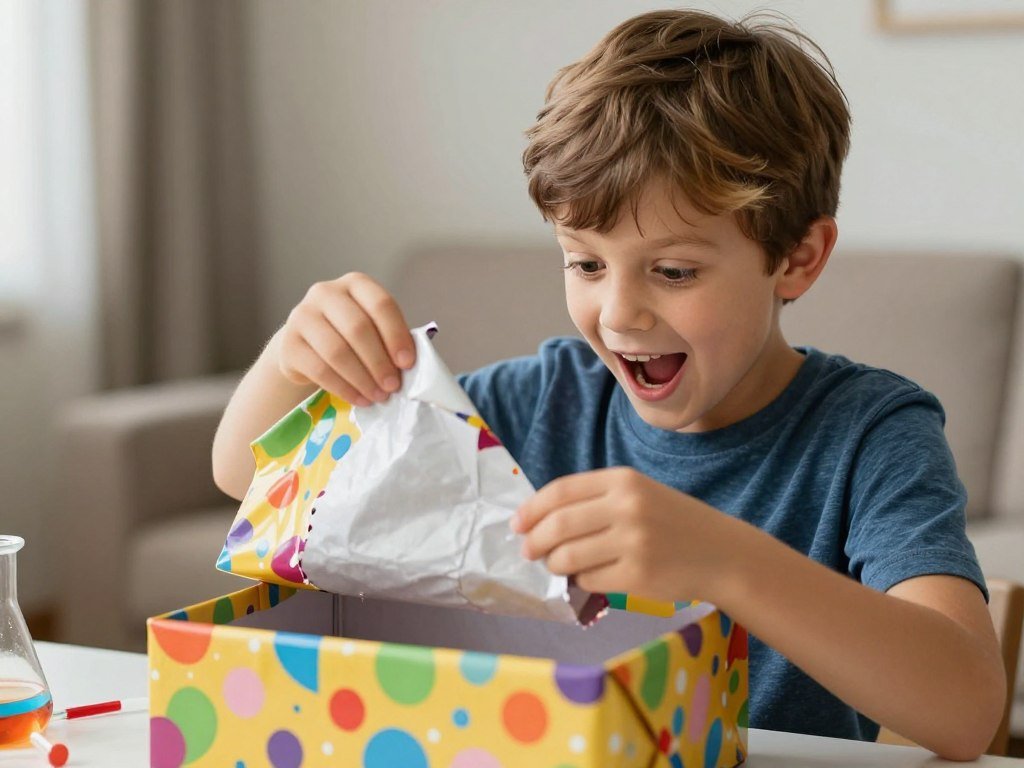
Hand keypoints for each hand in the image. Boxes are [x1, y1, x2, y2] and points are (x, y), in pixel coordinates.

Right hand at [274, 273, 414, 405]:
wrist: (307, 345)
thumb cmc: (350, 335)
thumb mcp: (373, 327)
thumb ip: (389, 339)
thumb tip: (408, 367)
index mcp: (355, 284)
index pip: (380, 304)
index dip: (396, 335)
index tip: (407, 363)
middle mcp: (325, 293)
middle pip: (357, 328)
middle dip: (379, 362)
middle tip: (393, 386)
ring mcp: (302, 316)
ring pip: (337, 351)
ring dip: (362, 378)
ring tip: (378, 396)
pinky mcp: (288, 344)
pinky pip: (320, 370)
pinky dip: (344, 388)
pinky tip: (359, 399)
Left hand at [510, 467, 732, 602]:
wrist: (721, 553)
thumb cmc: (671, 522)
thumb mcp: (637, 494)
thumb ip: (594, 500)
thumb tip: (537, 520)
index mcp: (623, 480)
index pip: (560, 491)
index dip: (531, 509)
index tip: (517, 524)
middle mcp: (628, 507)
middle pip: (558, 525)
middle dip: (534, 541)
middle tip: (528, 551)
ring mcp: (634, 542)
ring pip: (568, 556)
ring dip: (554, 564)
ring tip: (558, 566)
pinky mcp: (638, 575)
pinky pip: (590, 580)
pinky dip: (582, 581)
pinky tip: (592, 576)